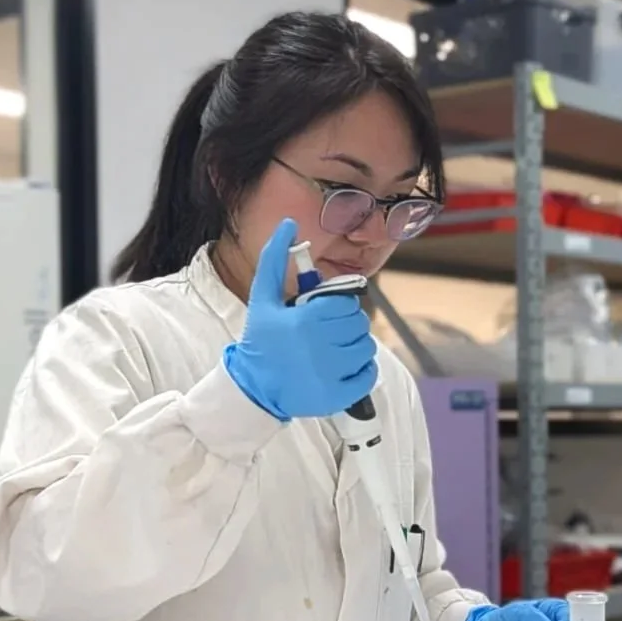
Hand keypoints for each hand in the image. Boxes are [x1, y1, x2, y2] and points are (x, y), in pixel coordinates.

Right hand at [224, 219, 377, 419]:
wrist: (253, 388)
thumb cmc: (261, 339)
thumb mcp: (263, 297)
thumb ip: (275, 258)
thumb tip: (289, 223)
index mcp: (304, 321)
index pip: (346, 304)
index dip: (338, 307)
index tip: (323, 314)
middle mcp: (318, 348)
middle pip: (358, 325)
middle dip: (346, 325)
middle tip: (327, 332)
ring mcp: (329, 375)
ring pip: (366, 348)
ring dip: (354, 347)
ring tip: (332, 351)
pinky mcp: (338, 397)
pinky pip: (369, 375)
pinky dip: (361, 371)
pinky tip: (339, 369)